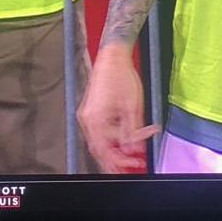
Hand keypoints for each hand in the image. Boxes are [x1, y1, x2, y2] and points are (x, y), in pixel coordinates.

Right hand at [76, 51, 158, 172]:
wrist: (112, 56)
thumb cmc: (121, 75)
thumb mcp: (132, 106)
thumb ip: (133, 130)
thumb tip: (134, 148)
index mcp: (95, 119)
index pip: (104, 150)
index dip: (119, 160)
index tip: (133, 163)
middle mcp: (87, 118)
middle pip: (98, 148)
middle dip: (115, 158)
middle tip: (131, 164)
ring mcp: (87, 114)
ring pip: (98, 141)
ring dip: (113, 149)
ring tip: (128, 154)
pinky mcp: (90, 110)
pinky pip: (98, 131)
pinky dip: (110, 138)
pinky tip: (122, 140)